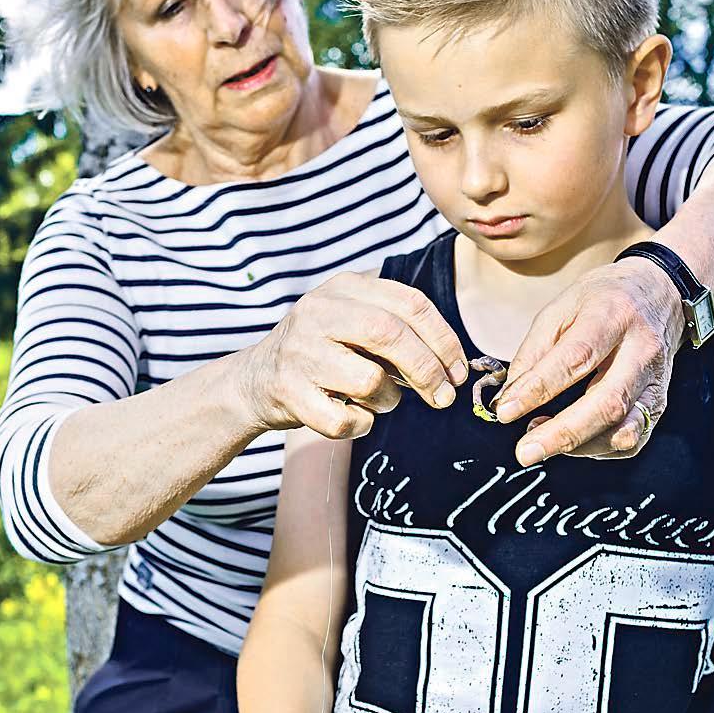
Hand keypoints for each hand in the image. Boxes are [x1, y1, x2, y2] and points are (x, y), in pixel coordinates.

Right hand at [239, 270, 468, 438]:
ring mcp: (300, 352)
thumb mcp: (353, 323)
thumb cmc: (323, 353)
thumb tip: (452, 366)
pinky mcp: (287, 391)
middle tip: (443, 396)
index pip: (410, 303)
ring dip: (388, 400)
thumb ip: (397, 330)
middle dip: (427, 370)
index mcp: (343, 288)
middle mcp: (318, 312)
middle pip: (390, 335)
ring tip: (379, 400)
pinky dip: (361, 425)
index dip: (444, 339)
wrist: (254, 379)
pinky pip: (344, 419)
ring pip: (369, 380)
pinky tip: (354, 416)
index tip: (459, 371)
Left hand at [492, 257, 685, 464]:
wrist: (660, 294)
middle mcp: (642, 350)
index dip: (538, 388)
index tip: (505, 411)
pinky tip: (573, 443)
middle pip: (607, 401)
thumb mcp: (560, 308)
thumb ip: (534, 352)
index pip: (575, 358)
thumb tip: (509, 397)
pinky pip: (633, 438)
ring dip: (579, 444)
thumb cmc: (603, 301)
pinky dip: (598, 448)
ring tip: (540, 442)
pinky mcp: (659, 402)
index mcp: (613, 316)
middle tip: (524, 451)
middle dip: (562, 433)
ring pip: (624, 426)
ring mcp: (656, 380)